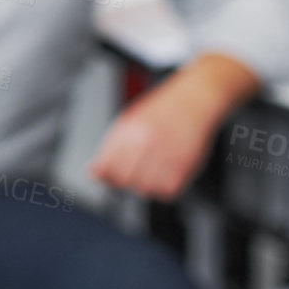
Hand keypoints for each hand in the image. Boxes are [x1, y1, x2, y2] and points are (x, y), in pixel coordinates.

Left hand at [89, 56, 253, 199]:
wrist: (194, 98)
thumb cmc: (161, 109)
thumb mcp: (129, 119)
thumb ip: (111, 145)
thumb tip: (94, 171)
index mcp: (128, 129)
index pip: (106, 165)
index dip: (103, 176)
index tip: (105, 177)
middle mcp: (147, 141)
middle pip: (124, 178)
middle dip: (122, 183)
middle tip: (128, 177)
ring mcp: (167, 152)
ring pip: (145, 188)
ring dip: (143, 187)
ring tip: (147, 177)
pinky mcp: (186, 163)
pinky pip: (169, 190)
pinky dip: (163, 190)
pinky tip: (162, 179)